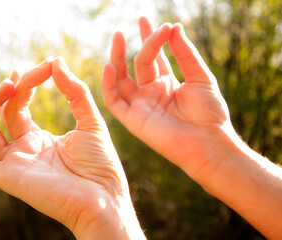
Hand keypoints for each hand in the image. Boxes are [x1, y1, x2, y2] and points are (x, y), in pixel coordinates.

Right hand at [0, 58, 144, 238]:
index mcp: (39, 139)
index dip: (26, 83)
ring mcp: (14, 163)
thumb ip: (75, 92)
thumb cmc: (101, 165)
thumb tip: (56, 62)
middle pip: (1, 115)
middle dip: (9, 90)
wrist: (105, 198)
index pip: (19, 106)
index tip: (44, 65)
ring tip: (7, 85)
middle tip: (21, 73)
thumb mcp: (91, 121)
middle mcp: (23, 150)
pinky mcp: (8, 177)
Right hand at [101, 17, 230, 180]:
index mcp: (168, 84)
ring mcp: (141, 106)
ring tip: (118, 37)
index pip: (154, 57)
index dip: (150, 38)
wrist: (209, 143)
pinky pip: (114, 101)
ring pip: (121, 80)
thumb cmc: (210, 113)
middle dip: (136, 44)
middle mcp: (152, 93)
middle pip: (138, 65)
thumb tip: (174, 27)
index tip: (146, 20)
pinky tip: (110, 67)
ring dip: (117, 59)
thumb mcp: (201, 77)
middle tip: (131, 24)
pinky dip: (108, 85)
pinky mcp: (132, 120)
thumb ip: (185, 53)